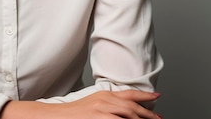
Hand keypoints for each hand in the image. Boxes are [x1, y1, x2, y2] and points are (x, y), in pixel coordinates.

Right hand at [0, 90, 161, 118]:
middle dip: (148, 114)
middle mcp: (104, 101)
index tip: (156, 98)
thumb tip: (122, 110)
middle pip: (132, 106)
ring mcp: (102, 111)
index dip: (144, 96)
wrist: (54, 117)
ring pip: (128, 115)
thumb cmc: (72, 114)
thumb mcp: (91, 104)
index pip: (128, 94)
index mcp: (103, 95)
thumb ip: (106, 105)